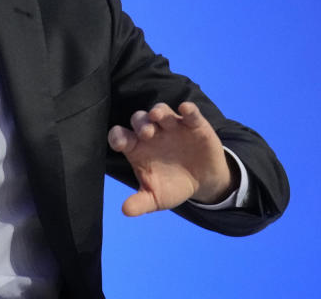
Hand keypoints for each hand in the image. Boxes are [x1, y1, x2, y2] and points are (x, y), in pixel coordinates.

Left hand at [108, 101, 235, 215]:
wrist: (203, 183)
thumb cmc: (173, 185)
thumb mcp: (156, 198)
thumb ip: (141, 203)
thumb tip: (125, 211)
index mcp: (137, 148)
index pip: (121, 136)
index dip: (118, 136)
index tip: (120, 143)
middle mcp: (152, 132)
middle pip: (139, 120)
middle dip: (140, 124)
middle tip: (146, 134)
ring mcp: (172, 126)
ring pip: (161, 111)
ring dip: (158, 112)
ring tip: (157, 117)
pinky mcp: (194, 124)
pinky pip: (189, 112)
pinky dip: (187, 109)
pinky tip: (185, 109)